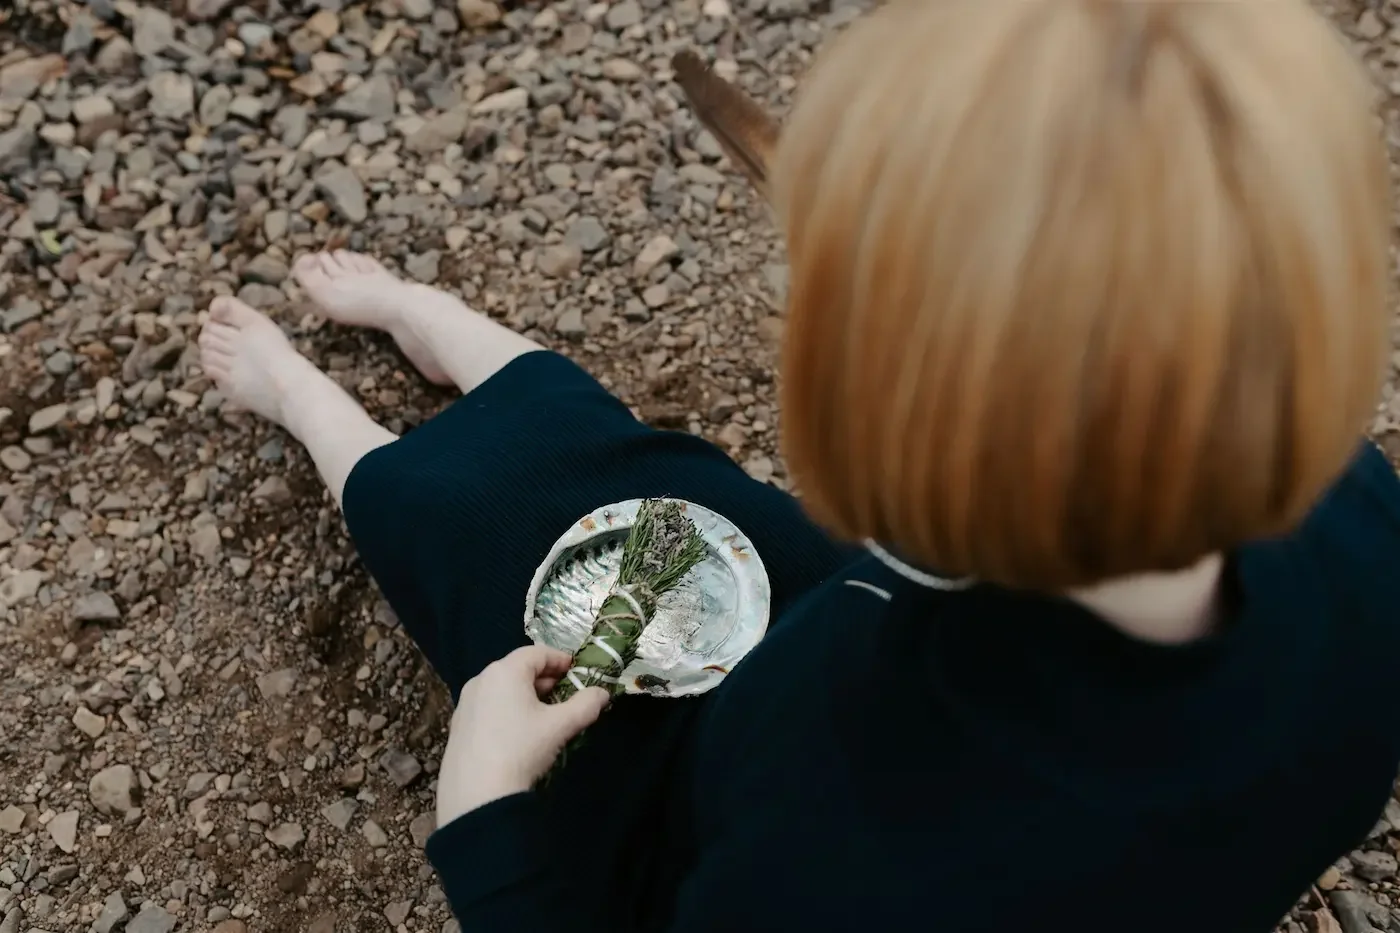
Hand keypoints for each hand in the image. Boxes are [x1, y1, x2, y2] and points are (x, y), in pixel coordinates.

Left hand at [436, 645, 610, 824]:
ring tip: (544, 714)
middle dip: (544, 678)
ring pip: (501, 689)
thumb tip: (603, 694)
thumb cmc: (522, 749)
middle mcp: (481, 680)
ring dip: (525, 695)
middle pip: (517, 669)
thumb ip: (585, 705)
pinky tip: (518, 733)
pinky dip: (507, 709)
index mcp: (504, 672)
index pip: (536, 653)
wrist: (478, 795)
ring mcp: (465, 704)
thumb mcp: (560, 726)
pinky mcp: (458, 726)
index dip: (559, 659)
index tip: (576, 670)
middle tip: (564, 693)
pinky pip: (488, 706)